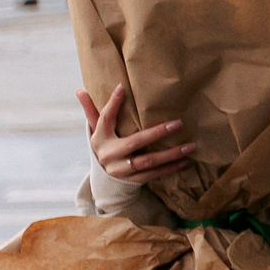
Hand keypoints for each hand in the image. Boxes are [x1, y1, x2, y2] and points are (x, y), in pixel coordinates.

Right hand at [78, 84, 196, 183]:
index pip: (104, 119)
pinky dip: (171, 168)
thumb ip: (91, 110)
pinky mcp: (132, 181)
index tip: (122, 87)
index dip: (112, 103)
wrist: (104, 180)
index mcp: (99, 138)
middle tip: (178, 123)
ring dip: (171, 154)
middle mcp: (109, 155)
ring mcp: (121, 170)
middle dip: (157, 133)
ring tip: (190, 146)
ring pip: (149, 161)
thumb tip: (79, 89)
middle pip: (134, 142)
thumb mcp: (97, 130)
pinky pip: (154, 174)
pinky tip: (185, 160)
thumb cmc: (105, 145)